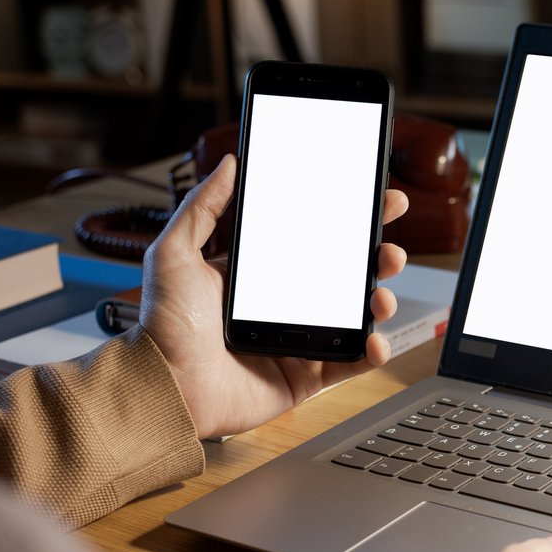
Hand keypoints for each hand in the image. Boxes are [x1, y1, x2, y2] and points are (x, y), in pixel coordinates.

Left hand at [139, 154, 409, 440]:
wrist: (165, 387)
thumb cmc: (162, 326)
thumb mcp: (174, 253)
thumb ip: (202, 207)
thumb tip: (229, 164)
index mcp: (259, 275)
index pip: (312, 240)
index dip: (346, 222)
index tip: (373, 202)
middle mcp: (282, 306)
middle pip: (344, 276)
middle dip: (376, 259)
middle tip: (389, 250)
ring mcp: (297, 341)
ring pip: (354, 317)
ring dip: (379, 302)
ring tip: (381, 297)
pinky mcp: (304, 377)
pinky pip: (348, 364)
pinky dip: (370, 353)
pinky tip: (375, 341)